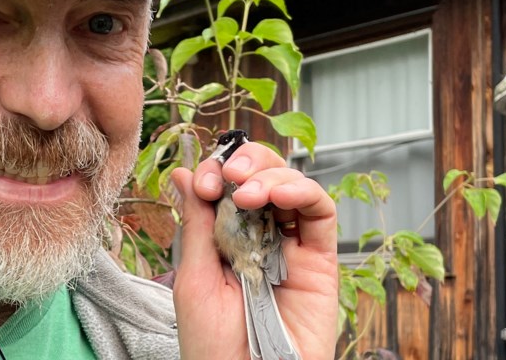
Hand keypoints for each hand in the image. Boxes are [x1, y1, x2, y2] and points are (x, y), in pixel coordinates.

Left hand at [170, 139, 338, 359]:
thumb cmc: (212, 343)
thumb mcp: (194, 276)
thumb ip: (196, 224)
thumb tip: (184, 173)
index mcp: (224, 237)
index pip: (225, 185)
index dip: (215, 172)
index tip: (201, 183)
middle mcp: (259, 236)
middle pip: (262, 176)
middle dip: (246, 163)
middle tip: (229, 176)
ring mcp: (291, 246)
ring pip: (292, 186)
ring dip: (271, 175)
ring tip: (248, 192)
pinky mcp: (321, 260)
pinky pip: (321, 213)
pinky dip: (303, 192)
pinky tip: (280, 196)